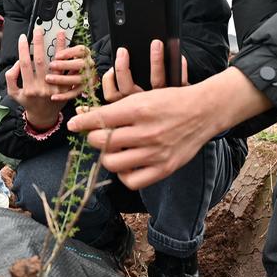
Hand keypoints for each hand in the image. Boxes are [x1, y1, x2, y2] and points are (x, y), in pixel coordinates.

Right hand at [5, 29, 87, 128]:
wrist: (44, 117)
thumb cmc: (28, 102)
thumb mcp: (13, 93)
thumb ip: (11, 78)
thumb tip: (17, 63)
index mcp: (29, 88)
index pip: (25, 64)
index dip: (22, 49)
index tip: (23, 37)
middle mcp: (43, 88)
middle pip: (40, 61)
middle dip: (38, 43)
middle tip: (38, 30)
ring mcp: (56, 88)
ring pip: (58, 64)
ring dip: (59, 47)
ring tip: (59, 33)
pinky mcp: (67, 88)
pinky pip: (69, 71)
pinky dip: (70, 58)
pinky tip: (71, 47)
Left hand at [68, 67, 271, 189]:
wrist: (204, 111)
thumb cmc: (171, 100)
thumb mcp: (144, 96)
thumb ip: (118, 108)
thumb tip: (88, 117)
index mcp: (139, 108)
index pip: (100, 118)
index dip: (82, 122)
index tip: (73, 125)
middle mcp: (146, 131)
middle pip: (102, 141)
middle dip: (93, 138)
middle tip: (96, 135)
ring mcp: (155, 152)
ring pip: (112, 162)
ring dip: (105, 157)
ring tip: (110, 150)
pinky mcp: (164, 168)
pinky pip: (132, 180)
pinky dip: (124, 174)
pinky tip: (126, 164)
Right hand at [102, 40, 188, 102]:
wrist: (184, 111)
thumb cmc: (157, 98)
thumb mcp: (138, 91)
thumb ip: (126, 79)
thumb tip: (117, 59)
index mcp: (130, 103)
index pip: (112, 95)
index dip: (109, 80)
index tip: (110, 65)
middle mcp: (143, 103)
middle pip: (127, 89)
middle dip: (122, 67)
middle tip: (123, 51)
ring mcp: (161, 101)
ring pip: (156, 82)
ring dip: (156, 61)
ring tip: (156, 43)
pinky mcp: (179, 98)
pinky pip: (179, 82)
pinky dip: (180, 68)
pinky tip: (180, 57)